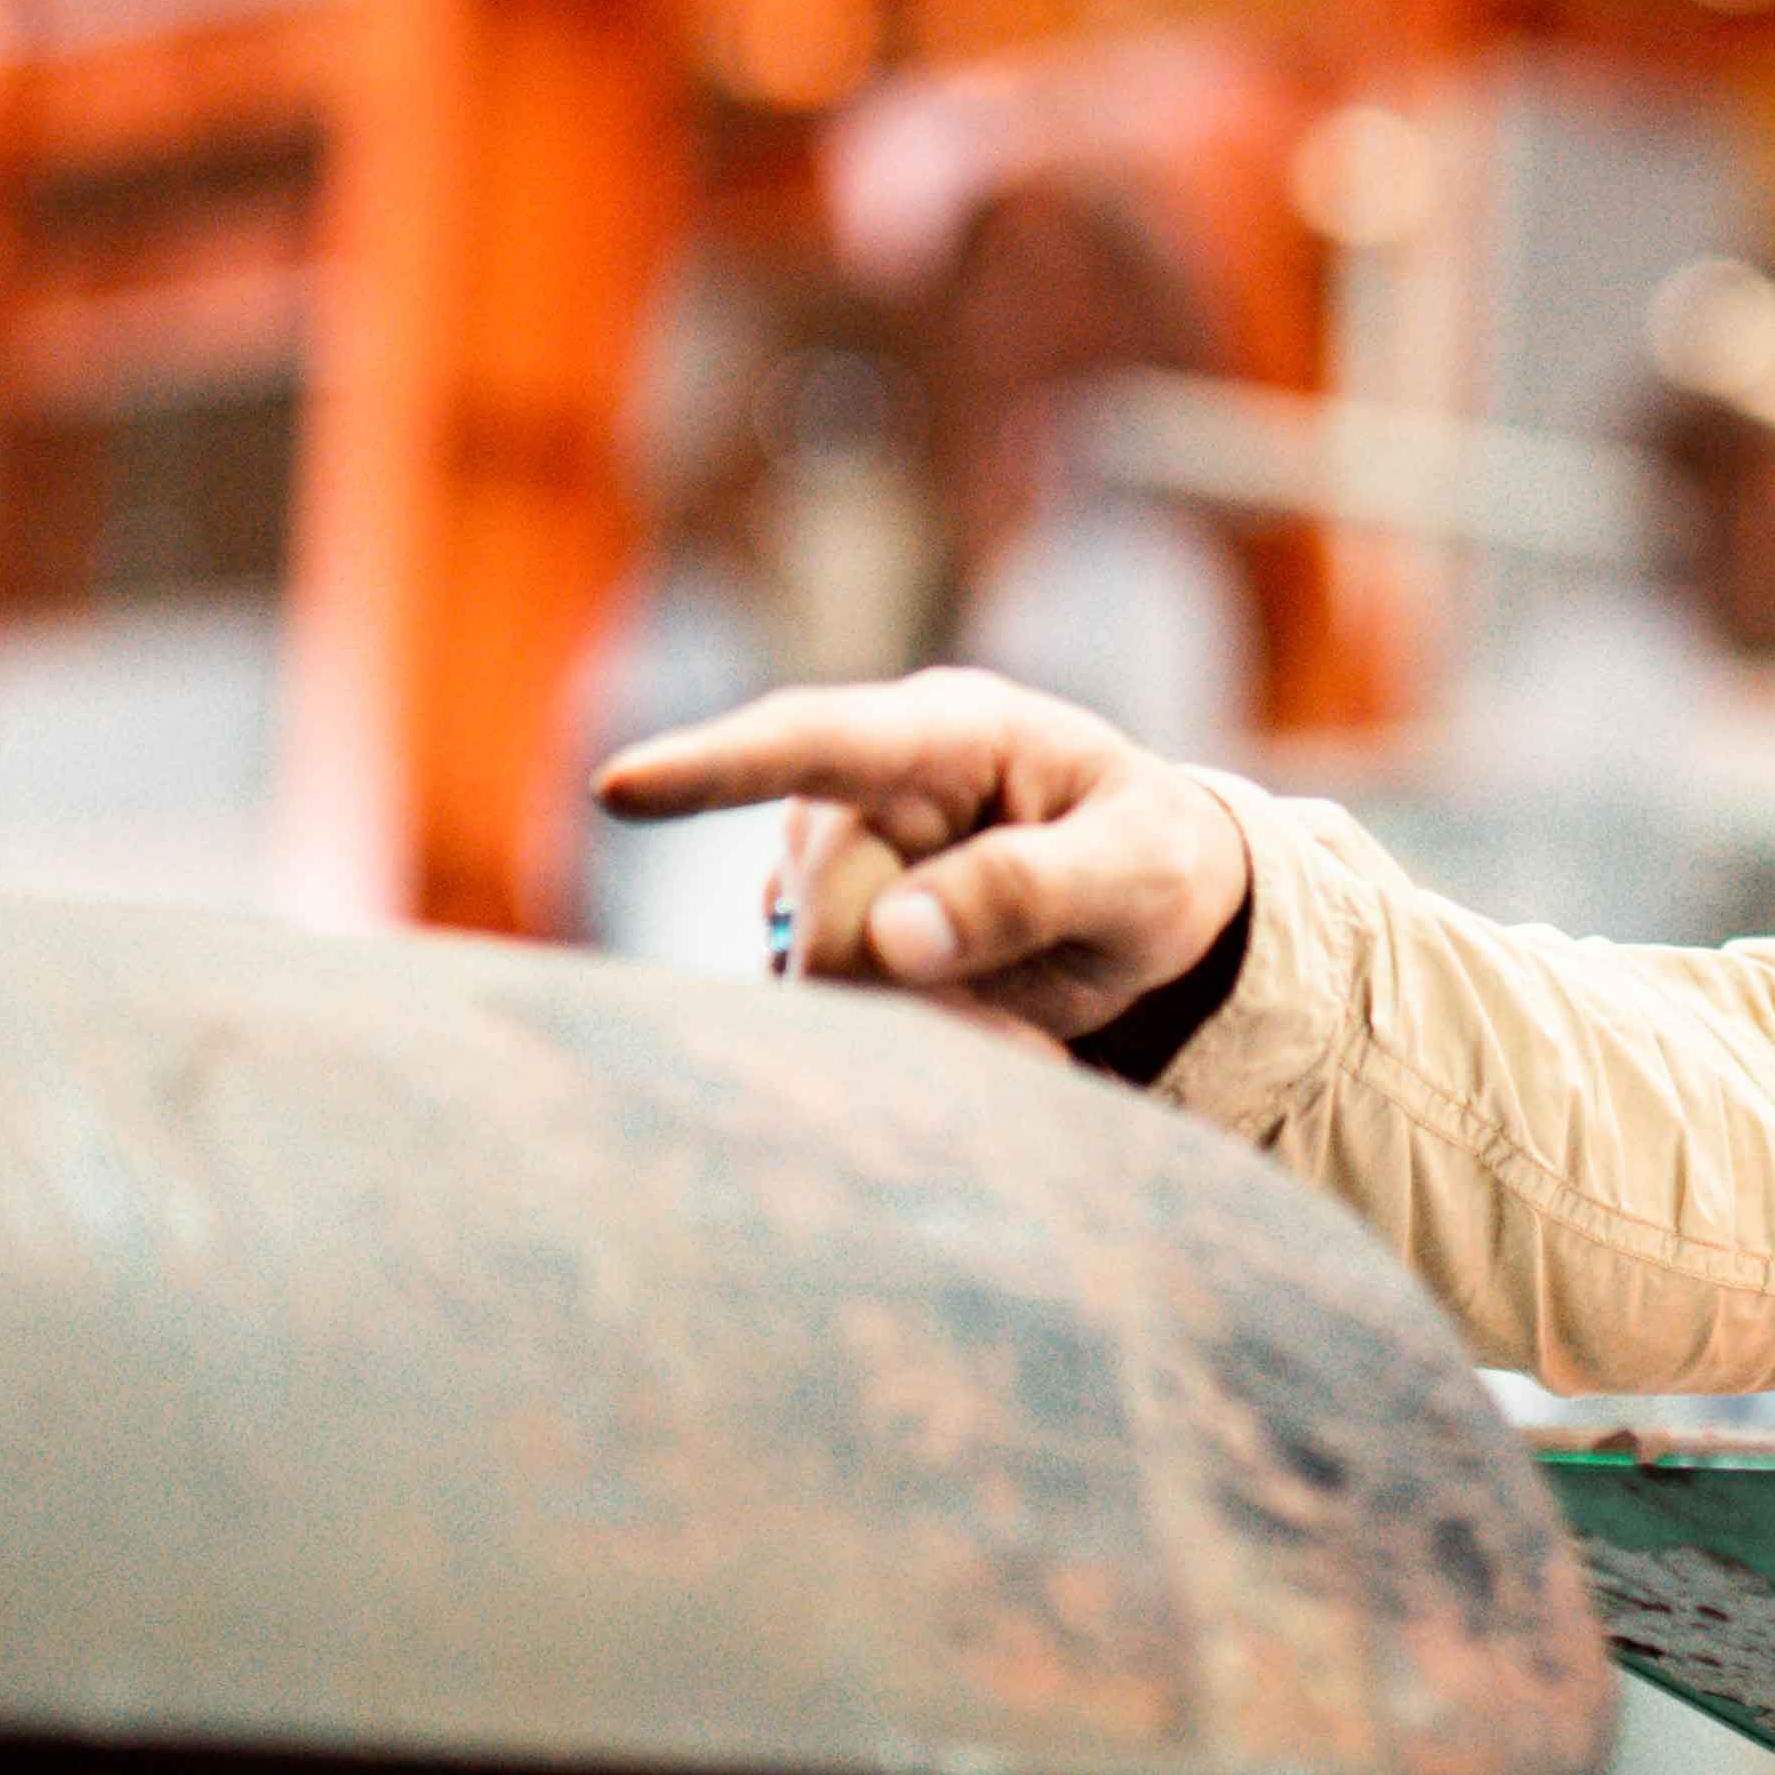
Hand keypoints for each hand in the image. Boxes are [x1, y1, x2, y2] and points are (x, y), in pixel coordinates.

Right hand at [586, 672, 1250, 1049]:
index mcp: (951, 731)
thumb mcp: (1137, 874)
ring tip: (1023, 1022)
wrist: (1154, 901)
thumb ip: (1027, 890)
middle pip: (824, 916)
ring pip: (816, 976)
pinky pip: (828, 1011)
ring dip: (916, 1025)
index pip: (815, 738)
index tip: (620, 786)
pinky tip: (984, 1027)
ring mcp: (837, 858)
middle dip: (912, 987)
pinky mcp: (825, 929)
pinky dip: (907, 1043)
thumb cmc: (1154, 860)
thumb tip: (891, 937)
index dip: (715, 765)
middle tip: (1034, 1036)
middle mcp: (870, 785)